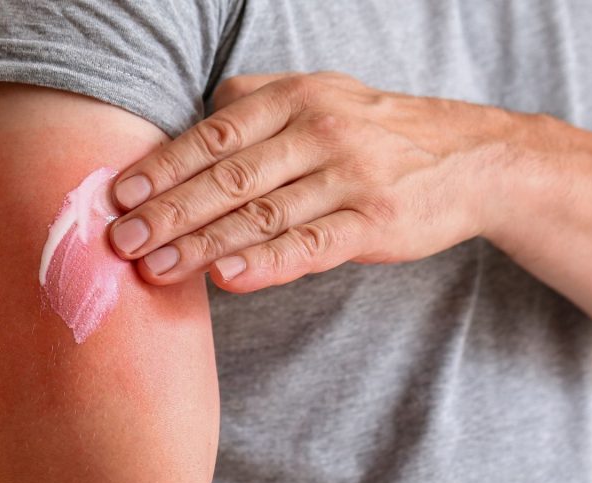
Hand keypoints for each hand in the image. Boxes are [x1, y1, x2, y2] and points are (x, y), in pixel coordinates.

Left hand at [107, 71, 521, 291]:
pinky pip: (311, 245)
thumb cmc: (372, 130)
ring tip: (155, 268)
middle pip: (228, 178)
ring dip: (201, 246)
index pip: (214, 136)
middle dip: (168, 212)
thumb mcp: (318, 93)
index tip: (120, 197)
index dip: (163, 167)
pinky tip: (225, 279)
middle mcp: (318, 130)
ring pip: (261, 215)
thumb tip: (186, 130)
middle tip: (121, 242)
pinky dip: (266, 264)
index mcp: (294, 98)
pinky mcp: (374, 221)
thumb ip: (252, 102)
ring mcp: (349, 176)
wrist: (470, 156)